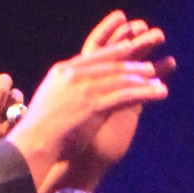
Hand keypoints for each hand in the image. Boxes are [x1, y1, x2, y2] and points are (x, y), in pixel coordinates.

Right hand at [11, 14, 172, 192]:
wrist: (34, 144)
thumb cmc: (41, 130)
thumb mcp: (51, 101)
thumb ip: (65, 92)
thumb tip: (76, 93)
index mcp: (61, 71)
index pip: (92, 57)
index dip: (113, 53)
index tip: (128, 48)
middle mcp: (73, 75)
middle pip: (109, 66)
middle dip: (131, 66)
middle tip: (148, 66)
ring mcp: (84, 89)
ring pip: (120, 79)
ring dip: (142, 80)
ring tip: (158, 80)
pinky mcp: (94, 105)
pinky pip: (125, 96)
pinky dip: (145, 93)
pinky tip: (159, 93)